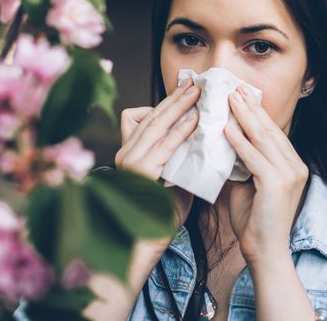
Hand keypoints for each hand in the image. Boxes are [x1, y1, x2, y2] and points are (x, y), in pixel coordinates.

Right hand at [114, 79, 199, 230]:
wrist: (144, 242)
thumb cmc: (161, 213)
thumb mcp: (171, 177)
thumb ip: (178, 157)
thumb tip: (201, 137)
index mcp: (129, 152)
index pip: (139, 116)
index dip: (163, 102)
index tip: (184, 90)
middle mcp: (125, 153)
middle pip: (150, 115)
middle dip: (175, 98)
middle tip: (195, 84)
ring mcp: (130, 162)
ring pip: (156, 124)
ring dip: (179, 107)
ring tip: (197, 95)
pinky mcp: (140, 173)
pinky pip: (164, 145)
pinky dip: (181, 131)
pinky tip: (196, 122)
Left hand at [222, 84, 309, 263]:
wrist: (264, 252)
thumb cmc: (253, 222)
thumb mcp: (247, 185)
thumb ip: (241, 164)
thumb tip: (224, 142)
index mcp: (292, 166)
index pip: (273, 133)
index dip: (256, 113)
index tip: (240, 96)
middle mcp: (295, 166)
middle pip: (270, 130)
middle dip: (250, 108)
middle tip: (234, 88)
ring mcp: (289, 174)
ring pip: (263, 138)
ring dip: (244, 117)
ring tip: (229, 99)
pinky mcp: (277, 183)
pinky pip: (254, 157)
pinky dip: (240, 141)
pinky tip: (227, 128)